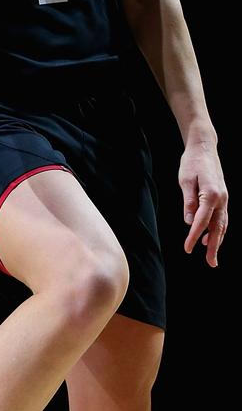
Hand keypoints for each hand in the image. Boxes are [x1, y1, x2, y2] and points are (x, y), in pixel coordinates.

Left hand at [179, 141, 227, 266]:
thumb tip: (189, 222)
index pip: (201, 221)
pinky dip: (217, 229)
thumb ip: (188, 201)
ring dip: (217, 240)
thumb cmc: (192, 162)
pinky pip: (221, 217)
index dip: (193, 236)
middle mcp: (221, 199)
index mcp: (211, 195)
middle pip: (217, 227)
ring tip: (211, 255)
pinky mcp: (222, 197)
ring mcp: (224, 198)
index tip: (187, 249)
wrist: (204, 147)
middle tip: (211, 263)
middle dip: (214, 246)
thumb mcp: (185, 180)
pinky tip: (208, 237)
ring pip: (222, 224)